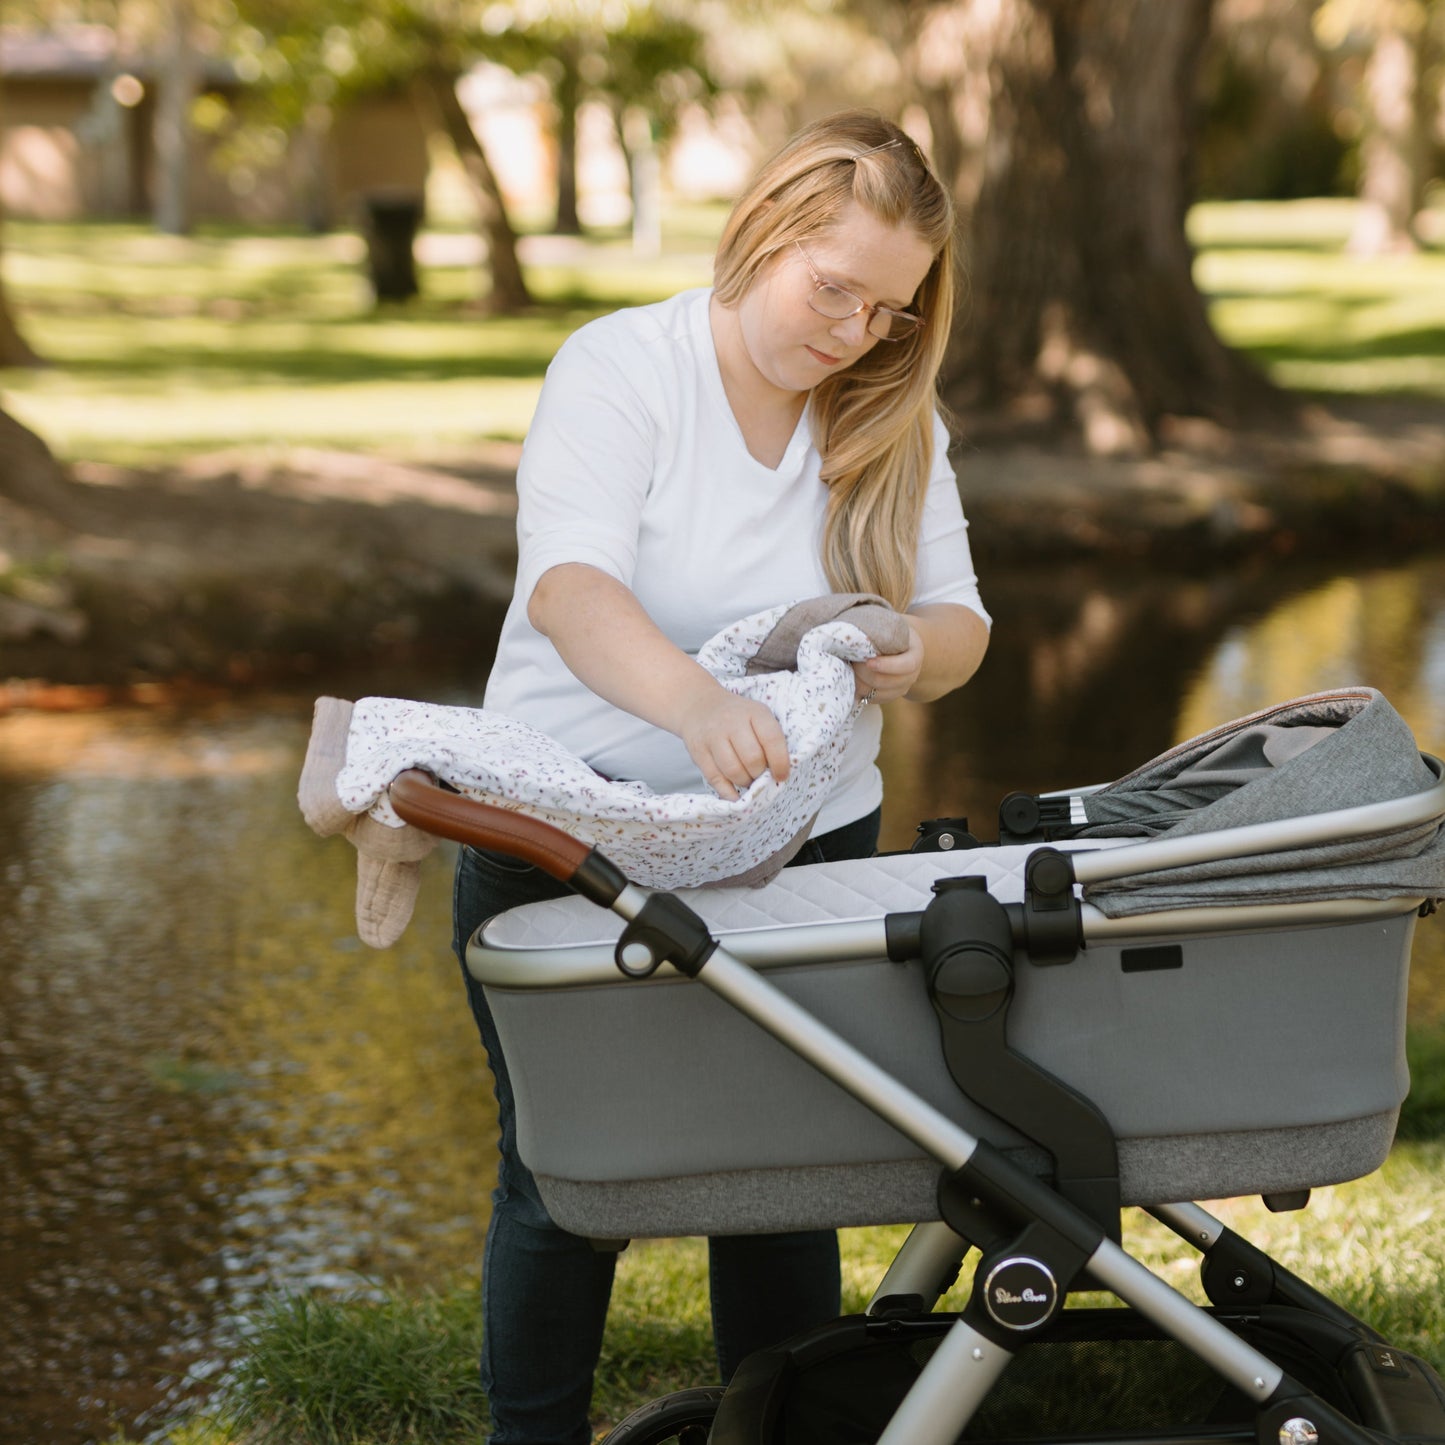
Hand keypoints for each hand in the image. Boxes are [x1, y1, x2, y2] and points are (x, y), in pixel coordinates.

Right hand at [677, 688, 791, 800]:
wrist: (700, 705)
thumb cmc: (737, 716)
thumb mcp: (758, 715)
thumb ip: (770, 739)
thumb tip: (778, 773)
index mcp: (754, 712)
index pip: (772, 739)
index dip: (780, 763)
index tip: (781, 776)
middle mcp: (732, 722)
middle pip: (752, 759)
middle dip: (760, 774)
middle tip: (760, 776)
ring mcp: (713, 737)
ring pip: (733, 771)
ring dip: (745, 782)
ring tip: (747, 779)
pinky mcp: (698, 752)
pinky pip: (715, 778)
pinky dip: (728, 792)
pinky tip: (735, 794)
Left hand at [851, 624, 923, 703]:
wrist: (900, 644)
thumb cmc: (892, 631)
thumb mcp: (892, 625)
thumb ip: (881, 630)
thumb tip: (859, 632)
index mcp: (915, 656)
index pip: (905, 665)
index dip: (886, 666)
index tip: (868, 661)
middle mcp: (910, 676)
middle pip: (886, 682)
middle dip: (864, 674)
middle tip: (849, 662)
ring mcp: (899, 689)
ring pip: (876, 694)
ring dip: (858, 683)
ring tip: (846, 670)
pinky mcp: (887, 696)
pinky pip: (871, 699)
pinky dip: (858, 691)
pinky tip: (848, 680)